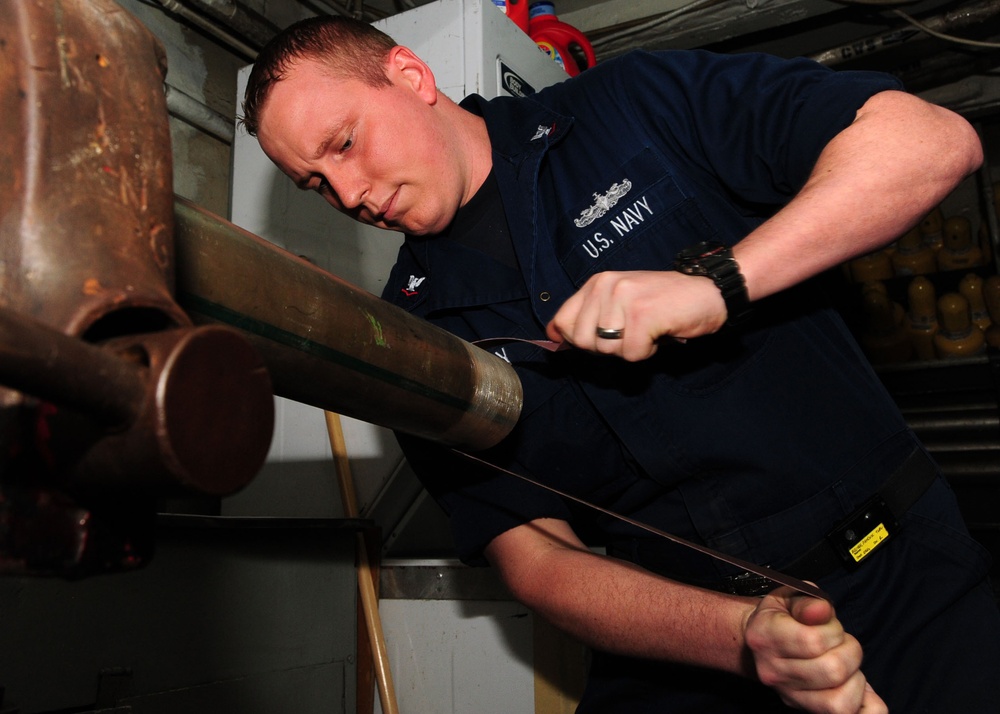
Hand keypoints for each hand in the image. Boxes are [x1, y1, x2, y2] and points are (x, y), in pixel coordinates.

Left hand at [545, 270, 727, 360]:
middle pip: (583, 341)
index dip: (575, 339)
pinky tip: (659, 333)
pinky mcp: (641, 315)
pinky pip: (631, 354)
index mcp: (597, 282)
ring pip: (607, 349)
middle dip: (608, 347)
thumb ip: (590, 316)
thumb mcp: (621, 301)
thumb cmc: (665, 302)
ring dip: (630, 349)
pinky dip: (648, 352)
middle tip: (633, 333)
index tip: (598, 340)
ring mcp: (623, 299)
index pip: (562, 320)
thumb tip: (554, 337)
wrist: (709, 291)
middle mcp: (606, 286)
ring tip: (648, 329)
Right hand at [744, 588, 885, 713]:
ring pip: (840, 703)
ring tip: (845, 665)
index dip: (833, 631)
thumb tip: (821, 610)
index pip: (812, 642)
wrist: (762, 641)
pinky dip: (866, 705)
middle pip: (832, 672)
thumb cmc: (783, 615)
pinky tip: (860, 688)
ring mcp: (789, 695)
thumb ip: (809, 600)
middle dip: (850, 652)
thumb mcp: (790, 596)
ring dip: (855, 680)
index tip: (830, 626)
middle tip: (841, 643)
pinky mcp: (805, 709)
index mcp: (765, 636)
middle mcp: (773, 672)